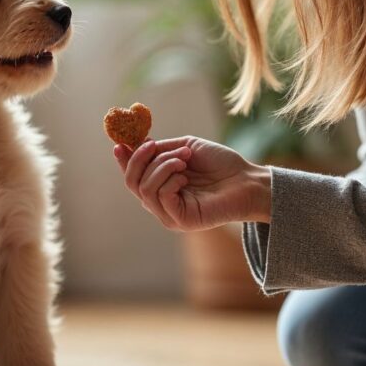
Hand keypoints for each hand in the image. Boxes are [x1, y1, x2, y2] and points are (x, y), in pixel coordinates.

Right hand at [112, 136, 270, 231]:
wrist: (246, 179)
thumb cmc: (221, 163)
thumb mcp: (186, 147)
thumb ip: (161, 149)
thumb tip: (135, 143)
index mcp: (162, 185)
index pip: (134, 177)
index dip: (124, 161)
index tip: (119, 144)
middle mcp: (162, 202)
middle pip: (132, 183)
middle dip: (139, 159)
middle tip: (153, 144)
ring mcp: (170, 214)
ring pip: (145, 189)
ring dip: (161, 166)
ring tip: (184, 158)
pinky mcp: (181, 221)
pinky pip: (161, 197)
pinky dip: (170, 180)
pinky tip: (186, 175)